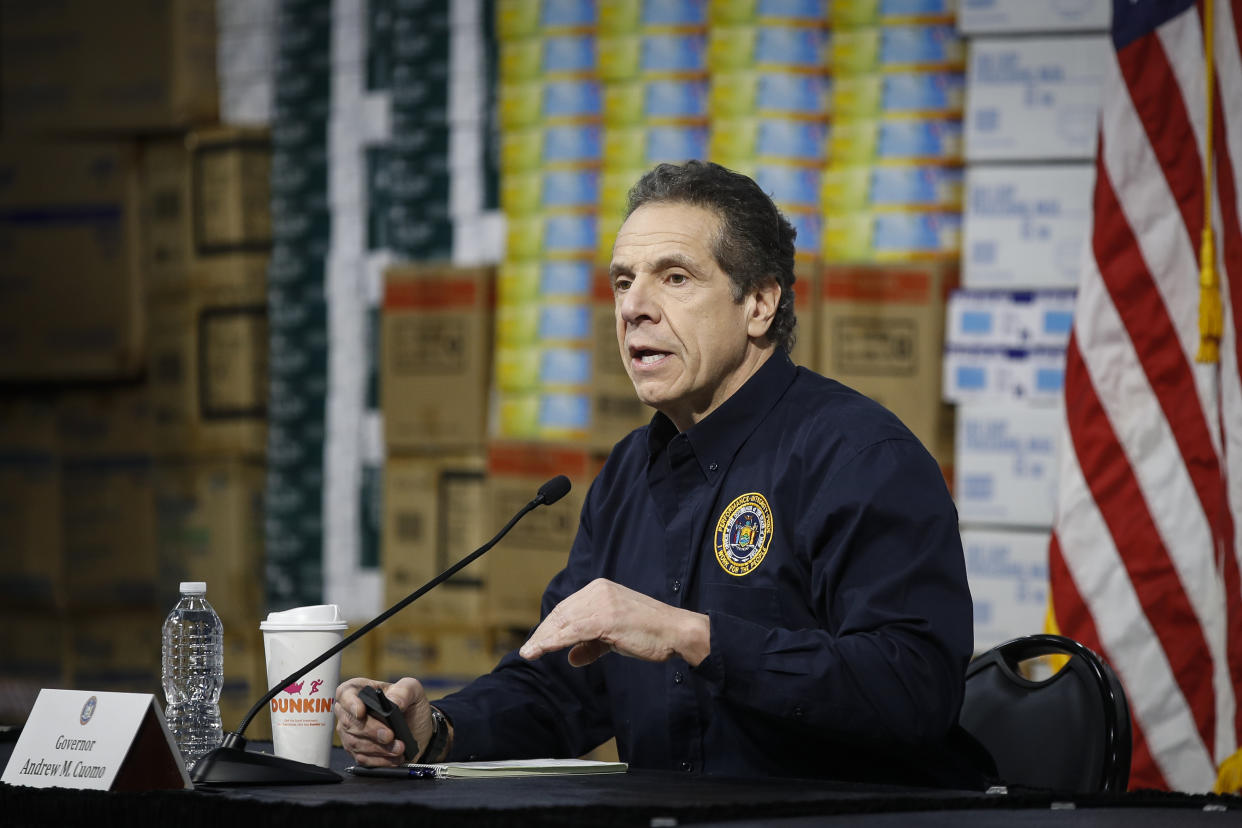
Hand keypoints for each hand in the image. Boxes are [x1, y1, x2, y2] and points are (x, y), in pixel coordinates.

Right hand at [334, 677, 433, 766]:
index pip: (345, 693)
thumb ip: (404, 691)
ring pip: (355, 743)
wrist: (418, 731)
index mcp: (359, 690)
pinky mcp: (357, 752)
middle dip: (372, 731)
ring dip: (379, 748)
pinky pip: (362, 758)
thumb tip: (393, 702)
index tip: (361, 712)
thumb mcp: (413, 690)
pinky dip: (380, 760)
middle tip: (390, 735)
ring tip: (399, 748)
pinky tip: (394, 758)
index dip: (350, 703)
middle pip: (350, 722)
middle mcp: (350, 712)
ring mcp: (351, 733)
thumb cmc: (410, 706)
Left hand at [519, 578, 709, 666]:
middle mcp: (599, 590)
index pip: (567, 606)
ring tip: (530, 652)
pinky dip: (554, 641)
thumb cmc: (650, 633)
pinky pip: (572, 631)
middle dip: (543, 632)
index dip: (550, 625)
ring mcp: (602, 603)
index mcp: (601, 588)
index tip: (537, 640)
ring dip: (544, 638)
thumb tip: (572, 658)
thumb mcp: (615, 636)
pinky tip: (542, 649)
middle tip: (528, 650)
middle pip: (561, 612)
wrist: (676, 632)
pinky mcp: (606, 618)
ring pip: (564, 621)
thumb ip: (591, 644)